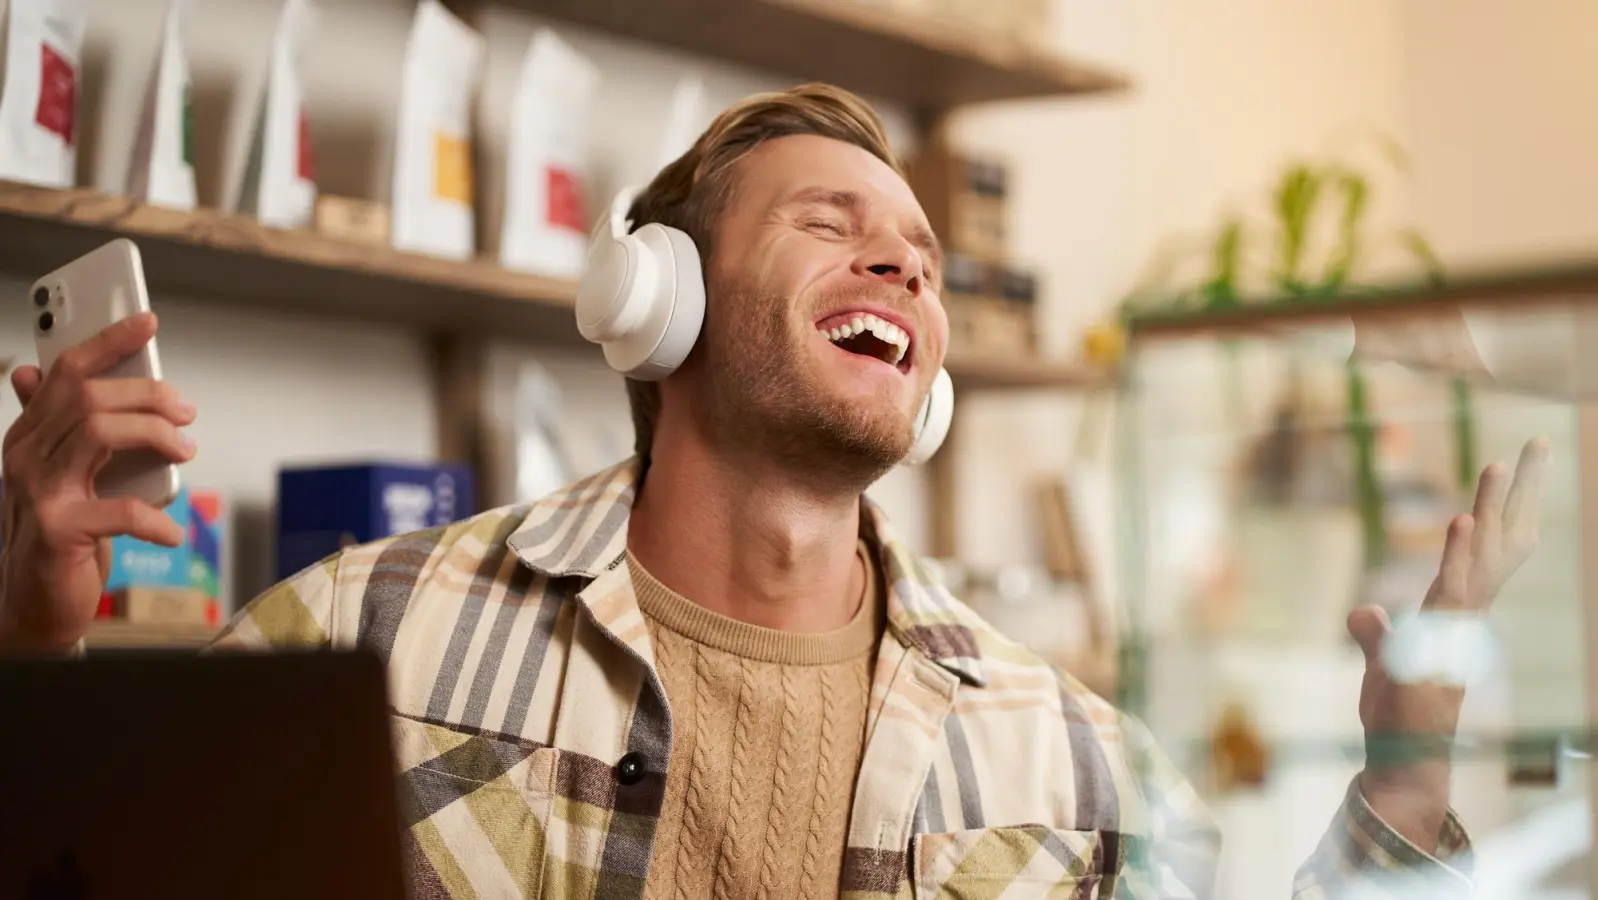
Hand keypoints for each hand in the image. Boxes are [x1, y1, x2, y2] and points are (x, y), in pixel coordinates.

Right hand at [0, 313, 196, 654]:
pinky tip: (171, 532)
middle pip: (89, 397)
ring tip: (185, 450)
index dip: (107, 342)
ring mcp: (38, 492)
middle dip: (147, 395)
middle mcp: (26, 456)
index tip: (147, 322)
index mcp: (30, 436)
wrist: (35, 603)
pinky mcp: (58, 531)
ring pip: (98, 432)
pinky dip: (154, 519)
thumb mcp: (63, 474)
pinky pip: (118, 510)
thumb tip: (36, 374)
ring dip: (154, 434)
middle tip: (186, 414)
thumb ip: (62, 428)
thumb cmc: (61, 534)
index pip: (65, 372)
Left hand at [1345, 436, 1549, 850]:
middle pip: (1502, 541)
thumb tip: (1364, 611)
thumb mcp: (1382, 661)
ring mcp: (1457, 626)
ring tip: (1497, 463)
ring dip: (1490, 509)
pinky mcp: (1441, 641)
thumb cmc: (1398, 713)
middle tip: (1535, 443)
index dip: (1504, 510)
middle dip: (1519, 493)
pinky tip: (1463, 521)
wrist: (1403, 757)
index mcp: (1458, 609)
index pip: (1490, 549)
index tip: (1514, 468)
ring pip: (1483, 557)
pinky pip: (1455, 589)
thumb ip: (1375, 632)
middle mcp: (1466, 612)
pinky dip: (1460, 555)